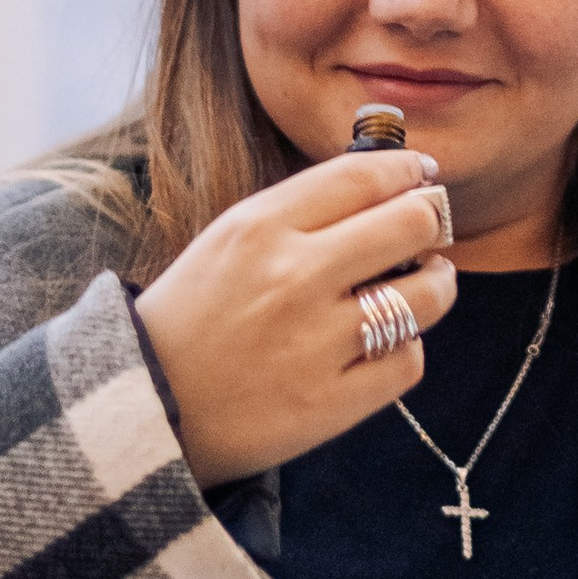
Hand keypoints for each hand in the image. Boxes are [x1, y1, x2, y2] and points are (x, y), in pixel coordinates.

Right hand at [138, 147, 458, 488]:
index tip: (422, 174)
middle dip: (431, 221)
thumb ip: (300, 213)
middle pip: (411, 224)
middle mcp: (293, 277)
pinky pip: (407, 362)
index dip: (408, 170)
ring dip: (435, 284)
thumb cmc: (189, 318)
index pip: (364, 175)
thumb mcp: (227, 241)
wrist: (141, 408)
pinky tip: (386, 344)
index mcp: (260, 227)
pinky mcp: (330, 402)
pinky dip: (405, 350)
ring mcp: (315, 342)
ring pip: (426, 295)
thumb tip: (386, 186)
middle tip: (428, 231)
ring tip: (425, 285)